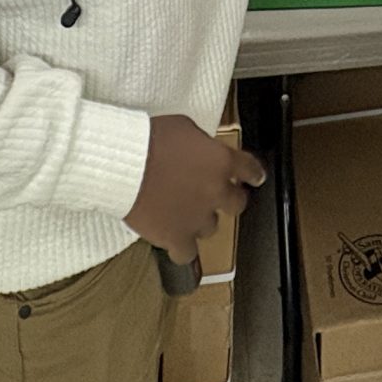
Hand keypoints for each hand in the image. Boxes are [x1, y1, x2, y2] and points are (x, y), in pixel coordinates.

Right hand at [126, 115, 266, 254]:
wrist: (125, 163)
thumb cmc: (150, 139)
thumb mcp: (184, 127)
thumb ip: (202, 145)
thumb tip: (202, 152)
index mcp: (222, 162)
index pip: (250, 169)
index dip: (253, 174)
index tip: (255, 177)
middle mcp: (216, 192)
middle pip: (237, 203)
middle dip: (228, 199)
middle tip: (215, 196)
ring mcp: (198, 218)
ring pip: (211, 228)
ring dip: (201, 220)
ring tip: (184, 213)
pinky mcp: (177, 237)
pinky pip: (187, 254)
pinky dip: (182, 249)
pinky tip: (175, 243)